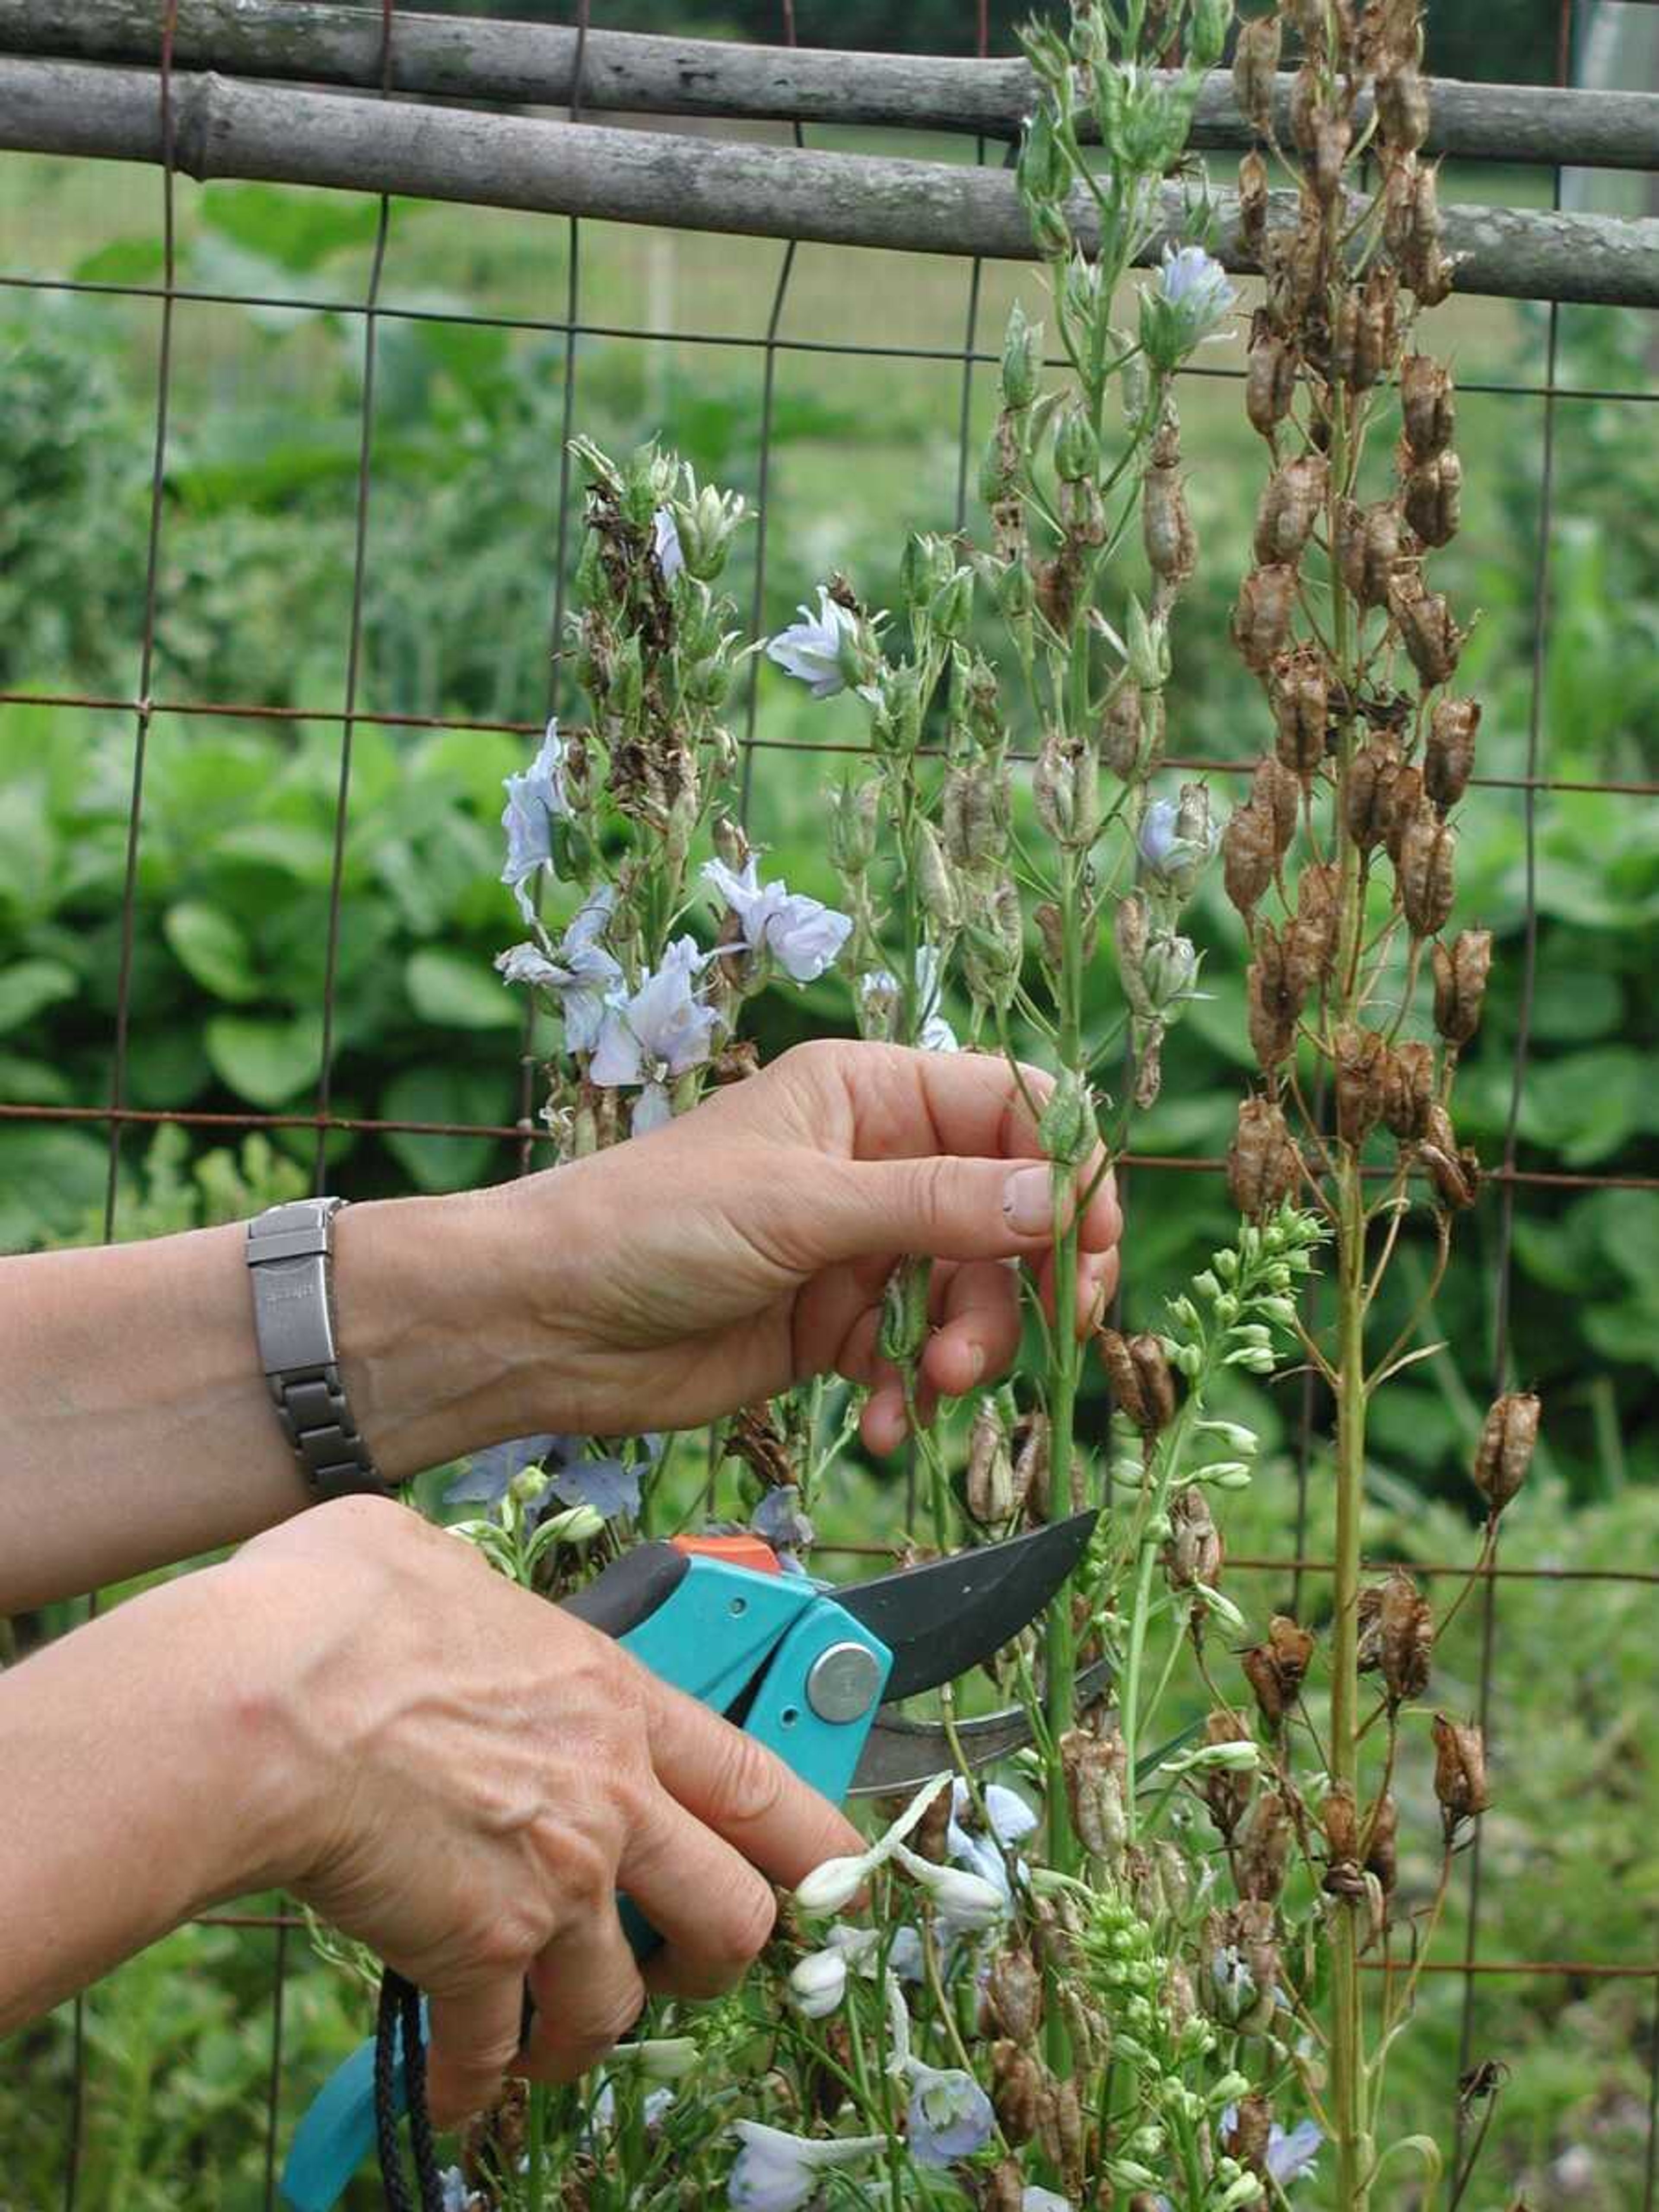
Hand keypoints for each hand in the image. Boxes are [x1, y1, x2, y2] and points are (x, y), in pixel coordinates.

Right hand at [226, 1495, 859, 2122]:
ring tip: (546, 2039)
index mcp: (612, 1703)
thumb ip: (470, 1599)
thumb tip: (435, 1595)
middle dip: (713, 1960)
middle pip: (730, 1918)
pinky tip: (456, 2084)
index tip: (834, 1877)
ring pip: (616, 2008)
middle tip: (674, 1966)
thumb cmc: (331, 1615)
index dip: (814, 1840)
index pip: (757, 1782)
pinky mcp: (475, 1956)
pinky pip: (492, 2054)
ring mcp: (551, 1886)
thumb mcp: (426, 1561)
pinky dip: (475, 2083)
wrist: (260, 1705)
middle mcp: (606, 1800)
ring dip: (583, 2036)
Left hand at [510, 1041, 1122, 1453]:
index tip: (1092, 1245)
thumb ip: (934, 1206)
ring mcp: (857, 1250)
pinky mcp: (835, 1329)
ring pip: (971, 1294)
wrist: (545, 1325)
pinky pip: (916, 1359)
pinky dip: (916, 1396)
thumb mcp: (800, 1206)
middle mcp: (874, 1165)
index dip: (1066, 1170)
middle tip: (1044, 1341)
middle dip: (1024, 1282)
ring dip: (971, 1347)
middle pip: (1009, 1213)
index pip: (1012, 1108)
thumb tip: (1057, 1199)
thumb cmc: (649, 1226)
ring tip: (934, 1388)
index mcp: (868, 1096)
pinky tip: (890, 1427)